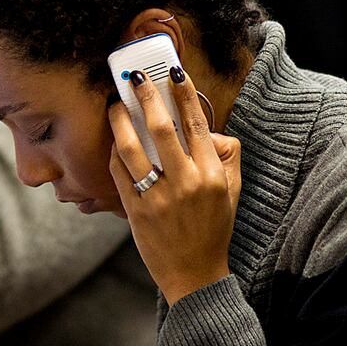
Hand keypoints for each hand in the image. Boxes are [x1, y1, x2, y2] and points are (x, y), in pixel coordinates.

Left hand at [108, 67, 240, 303]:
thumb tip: (209, 130)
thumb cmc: (213, 228)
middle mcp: (186, 183)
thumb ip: (226, 157)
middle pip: (162, 128)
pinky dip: (115, 151)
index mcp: (211, 175)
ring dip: (120, 120)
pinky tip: (114, 138)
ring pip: (133, 148)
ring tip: (114, 104)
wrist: (194, 275)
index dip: (184, 94)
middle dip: (146, 96)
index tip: (173, 71)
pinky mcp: (136, 210)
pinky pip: (120, 172)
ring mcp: (158, 197)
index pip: (196, 124)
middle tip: (134, 77)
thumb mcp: (232, 192)